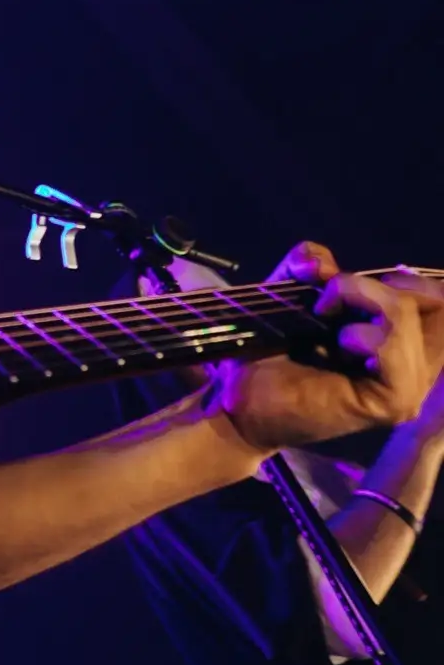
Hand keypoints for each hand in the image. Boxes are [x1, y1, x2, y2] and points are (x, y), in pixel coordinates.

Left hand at [210, 242, 443, 454]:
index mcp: (405, 338)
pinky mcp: (395, 402)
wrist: (239, 398)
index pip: (437, 296)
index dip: (397, 278)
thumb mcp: (288, 290)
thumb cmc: (267, 350)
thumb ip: (309, 262)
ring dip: (357, 300)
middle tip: (329, 300)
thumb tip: (321, 263)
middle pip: (432, 298)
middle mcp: (418, 362)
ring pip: (406, 315)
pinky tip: (335, 345)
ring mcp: (411, 385)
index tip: (345, 285)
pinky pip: (391, 347)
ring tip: (322, 319)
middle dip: (373, 284)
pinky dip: (358, 334)